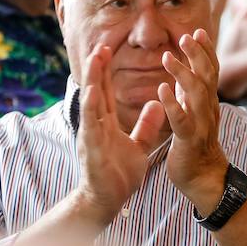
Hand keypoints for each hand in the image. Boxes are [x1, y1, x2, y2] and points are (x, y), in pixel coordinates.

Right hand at [74, 45, 165, 223]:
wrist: (109, 200)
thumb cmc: (119, 175)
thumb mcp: (138, 146)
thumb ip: (145, 125)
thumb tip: (156, 105)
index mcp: (106, 123)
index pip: (105, 92)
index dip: (105, 72)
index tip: (107, 49)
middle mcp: (96, 125)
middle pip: (95, 90)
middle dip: (96, 68)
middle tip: (100, 45)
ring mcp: (92, 135)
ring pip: (90, 102)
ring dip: (91, 79)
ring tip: (94, 58)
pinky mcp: (92, 148)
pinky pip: (91, 125)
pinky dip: (91, 107)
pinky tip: (92, 92)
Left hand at [158, 29, 229, 214]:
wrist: (204, 179)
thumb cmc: (196, 146)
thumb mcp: (195, 114)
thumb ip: (190, 94)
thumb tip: (184, 71)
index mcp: (208, 103)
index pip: (211, 71)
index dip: (206, 51)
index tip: (198, 31)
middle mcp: (208, 110)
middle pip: (207, 76)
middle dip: (198, 55)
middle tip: (186, 36)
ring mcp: (201, 124)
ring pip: (196, 94)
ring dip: (182, 73)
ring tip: (167, 57)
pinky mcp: (189, 140)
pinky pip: (181, 119)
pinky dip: (172, 103)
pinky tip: (161, 89)